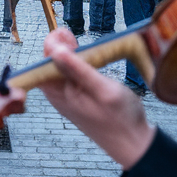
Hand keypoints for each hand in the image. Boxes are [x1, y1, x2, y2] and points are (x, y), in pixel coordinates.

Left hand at [36, 28, 155, 169]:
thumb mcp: (101, 89)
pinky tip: (86, 59)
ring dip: (67, 54)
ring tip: (76, 42)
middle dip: (58, 46)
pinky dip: (76, 64)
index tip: (66, 33)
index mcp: (58, 93)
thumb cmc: (120, 118)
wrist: (133, 144)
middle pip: (50, 64)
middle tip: (70, 34)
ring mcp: (68, 97)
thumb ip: (78, 69)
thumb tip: (54, 49)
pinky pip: (70, 77)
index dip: (52, 44)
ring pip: (60, 70)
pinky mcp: (78, 98)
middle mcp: (58, 95)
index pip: (43, 62)